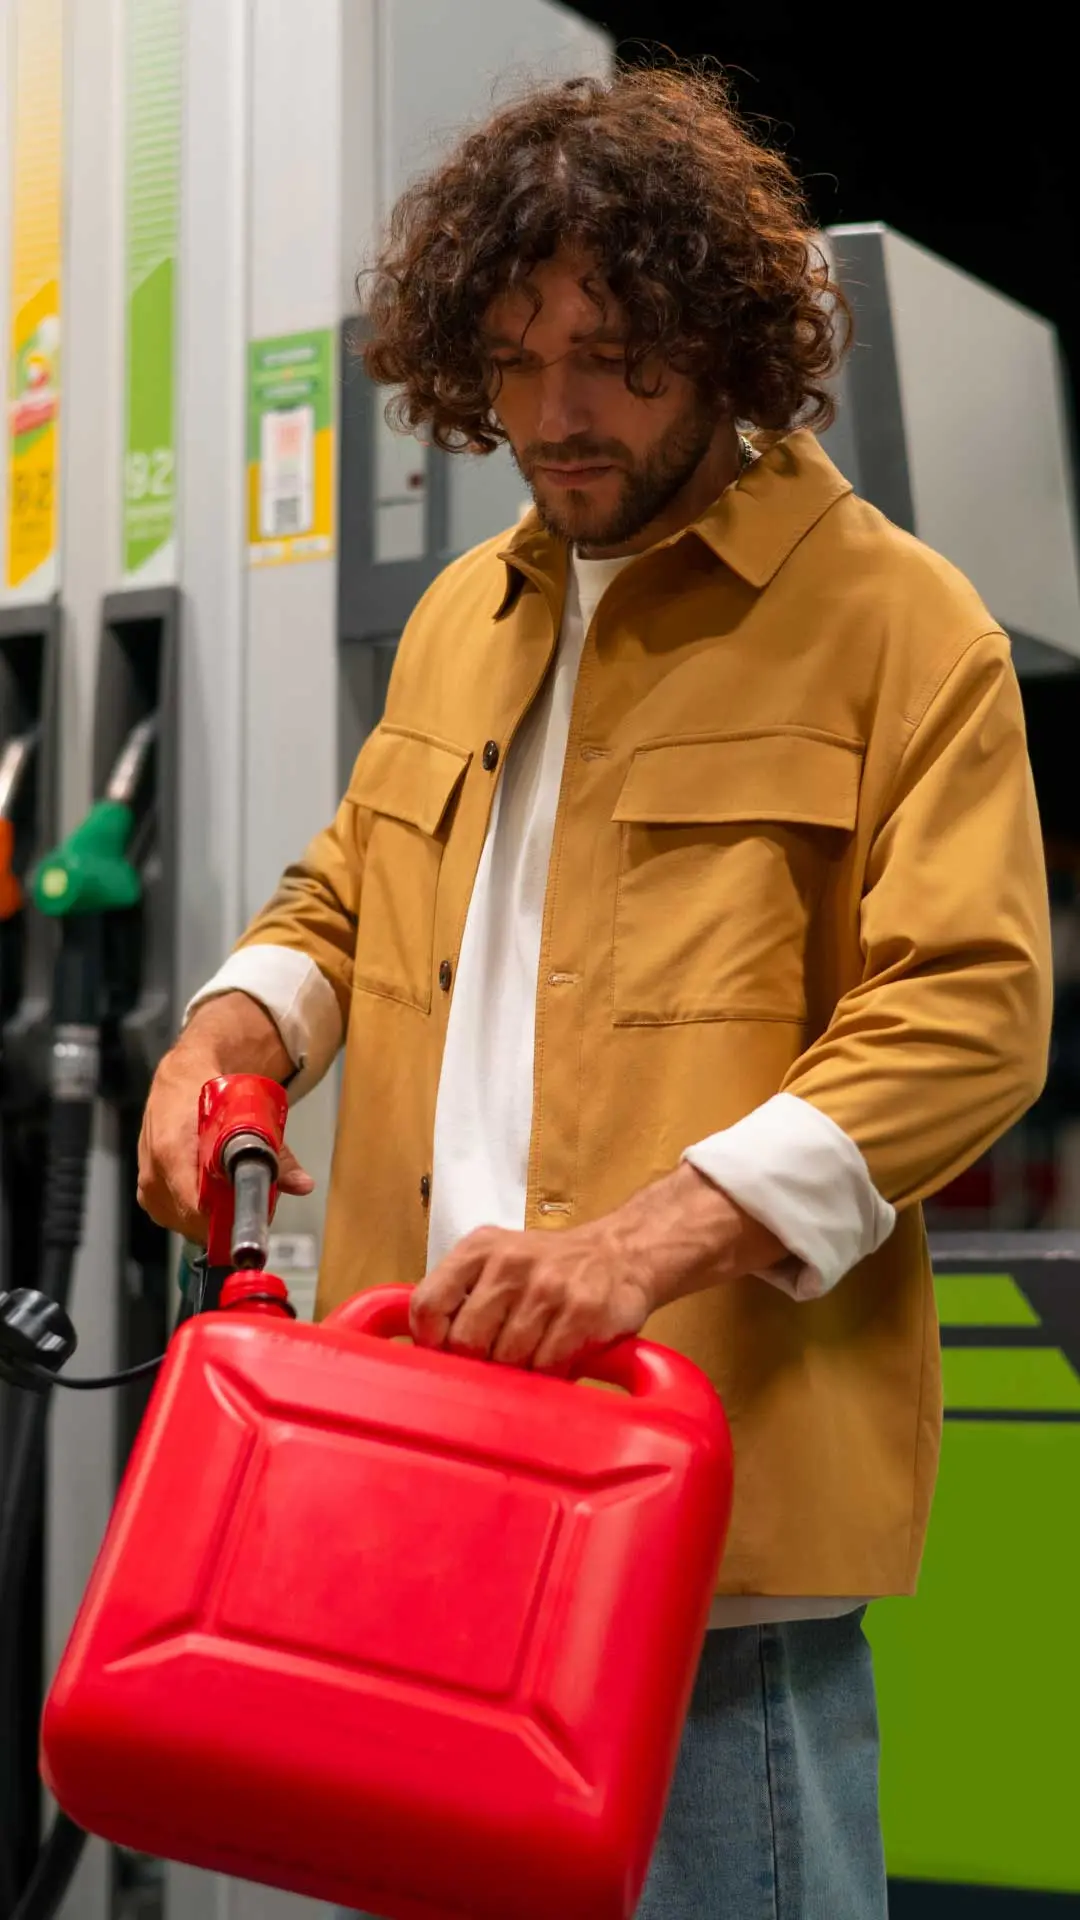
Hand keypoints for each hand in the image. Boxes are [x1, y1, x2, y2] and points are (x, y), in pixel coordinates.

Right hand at [136, 1000, 313, 1240]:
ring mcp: (147, 1186)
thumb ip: (277, 1154)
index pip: (198, 1208)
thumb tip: (303, 1184)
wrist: (180, 1079)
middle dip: (227, 1220)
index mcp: (172, 1152)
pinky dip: (197, 1213)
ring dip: (212, 1218)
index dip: (229, 1219)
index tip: (252, 1216)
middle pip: (195, 1222)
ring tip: (231, 1195)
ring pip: (187, 1224)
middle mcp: (154, 1173)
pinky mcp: (147, 1193)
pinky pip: (176, 1218)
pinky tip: (212, 1195)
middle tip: (250, 1203)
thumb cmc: (208, 1096)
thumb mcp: (248, 1118)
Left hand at [410, 1163, 788, 1372]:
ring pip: (508, 1359)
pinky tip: (558, 1357)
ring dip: (518, 1370)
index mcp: (479, 1249)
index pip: (428, 1305)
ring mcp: (547, 1286)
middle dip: (479, 1363)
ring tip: (532, 1354)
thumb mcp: (497, 1261)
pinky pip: (548, 1366)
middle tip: (498, 1361)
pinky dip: (549, 1373)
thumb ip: (460, 1294)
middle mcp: (510, 1262)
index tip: (443, 1356)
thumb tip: (424, 1353)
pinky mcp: (582, 1311)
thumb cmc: (551, 1267)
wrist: (622, 1253)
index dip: (431, 1342)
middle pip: (467, 1341)